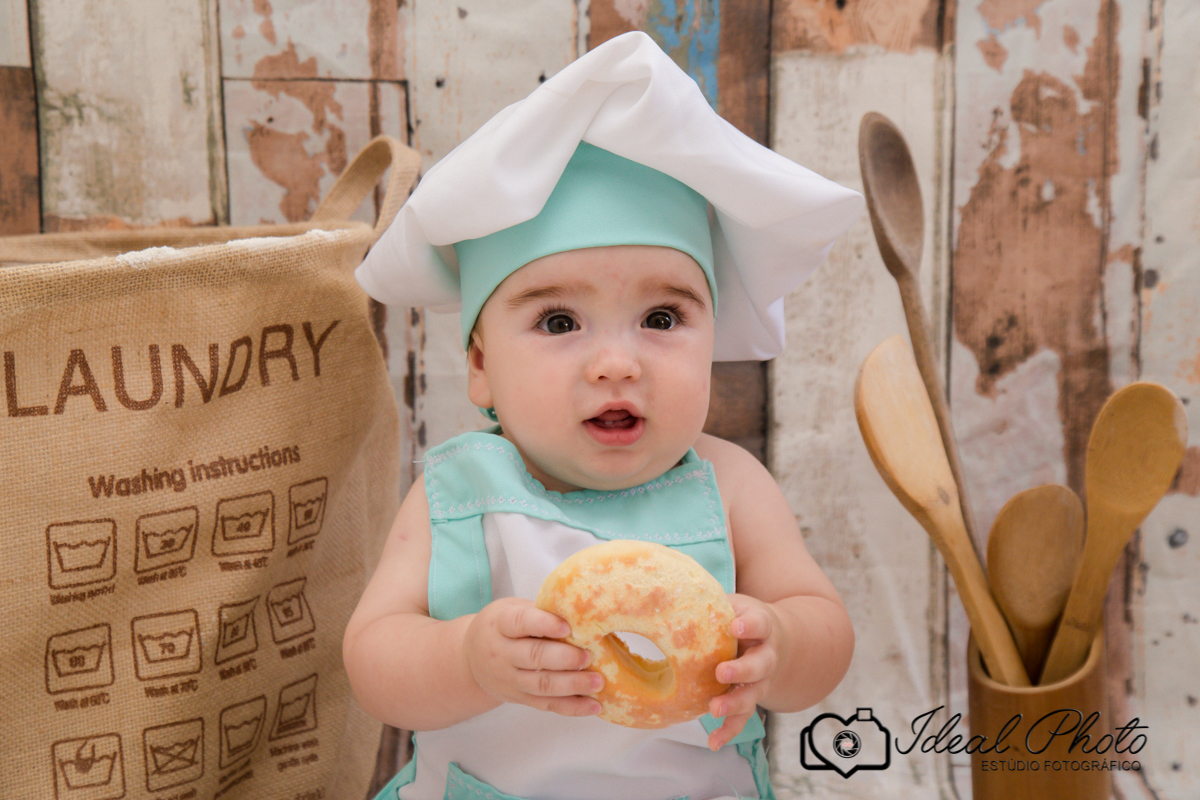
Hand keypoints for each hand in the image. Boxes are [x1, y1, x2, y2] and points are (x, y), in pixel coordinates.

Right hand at [463, 597, 603, 716]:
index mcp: (500, 624)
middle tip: (588, 656)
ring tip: (597, 681)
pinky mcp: (519, 698)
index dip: (544, 624)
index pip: (520, 623)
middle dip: (564, 658)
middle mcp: (502, 653)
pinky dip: (572, 707)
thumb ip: (540, 611)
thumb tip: (582, 612)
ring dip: (572, 684)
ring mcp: (509, 679)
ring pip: (542, 685)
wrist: (470, 658)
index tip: (567, 627)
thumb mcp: (512, 609)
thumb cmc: (501, 626)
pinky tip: (594, 705)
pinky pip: (547, 705)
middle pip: (533, 657)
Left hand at [707, 594, 780, 750]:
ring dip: (734, 703)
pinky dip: (730, 730)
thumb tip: (668, 589)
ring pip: (752, 695)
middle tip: (721, 673)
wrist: (775, 640)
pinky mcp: (751, 698)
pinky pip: (743, 718)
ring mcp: (760, 681)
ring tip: (714, 709)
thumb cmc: (742, 617)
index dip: (749, 625)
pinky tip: (714, 742)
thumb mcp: (733, 603)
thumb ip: (711, 602)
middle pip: (759, 665)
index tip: (736, 626)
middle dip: (741, 671)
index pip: (759, 624)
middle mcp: (765, 656)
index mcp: (761, 627)